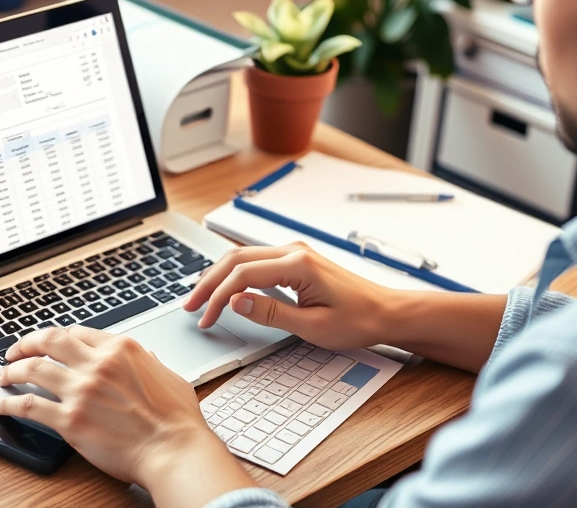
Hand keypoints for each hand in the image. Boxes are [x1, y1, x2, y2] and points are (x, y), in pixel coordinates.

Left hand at [0, 327, 255, 506]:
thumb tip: (147, 357)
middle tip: (14, 352)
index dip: (57, 337)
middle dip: (25, 344)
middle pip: (48, 341)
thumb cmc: (176, 420)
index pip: (77, 333)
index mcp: (121, 349)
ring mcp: (81, 390)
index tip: (48, 344)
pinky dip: (8, 403)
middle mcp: (98, 364)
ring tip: (2, 376)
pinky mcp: (70, 420)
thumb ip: (151, 363)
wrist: (173, 450)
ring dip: (11, 371)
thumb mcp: (169, 376)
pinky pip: (28, 405)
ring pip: (32, 369)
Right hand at [184, 242, 395, 351]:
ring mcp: (294, 253)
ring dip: (218, 277)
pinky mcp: (295, 260)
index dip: (218, 297)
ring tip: (200, 298)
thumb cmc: (358, 320)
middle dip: (209, 282)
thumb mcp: (312, 326)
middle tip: (190, 306)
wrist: (386, 312)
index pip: (242, 276)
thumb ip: (270, 312)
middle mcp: (293, 251)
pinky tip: (224, 288)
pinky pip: (255, 262)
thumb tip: (236, 301)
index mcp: (297, 265)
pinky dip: (234, 274)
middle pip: (235, 259)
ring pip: (242, 257)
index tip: (206, 318)